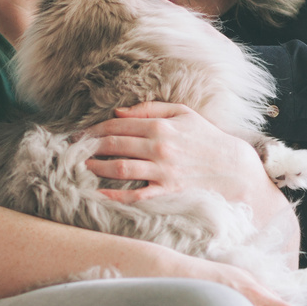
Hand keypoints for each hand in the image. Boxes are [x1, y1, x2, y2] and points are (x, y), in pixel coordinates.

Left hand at [84, 102, 266, 203]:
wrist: (234, 168)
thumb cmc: (206, 138)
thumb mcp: (182, 114)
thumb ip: (149, 110)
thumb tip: (118, 113)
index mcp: (161, 126)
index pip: (117, 126)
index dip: (93, 129)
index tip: (78, 133)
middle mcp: (159, 148)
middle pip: (113, 145)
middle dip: (88, 146)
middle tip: (72, 149)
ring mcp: (163, 172)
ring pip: (119, 168)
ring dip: (96, 167)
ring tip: (82, 167)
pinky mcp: (168, 192)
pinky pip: (136, 195)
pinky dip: (115, 194)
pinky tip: (99, 192)